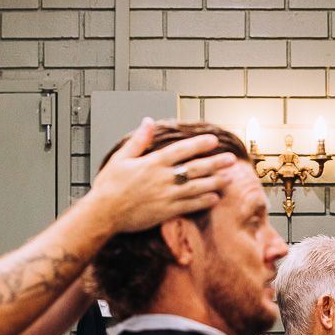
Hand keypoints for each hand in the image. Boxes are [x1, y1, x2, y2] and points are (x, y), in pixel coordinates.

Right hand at [88, 118, 233, 232]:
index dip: (198, 144)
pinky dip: (203, 202)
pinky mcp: (165, 211)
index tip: (213, 140)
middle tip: (231, 160)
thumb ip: (138, 140)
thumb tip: (148, 121)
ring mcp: (166, 196)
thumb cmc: (109, 186)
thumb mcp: (121, 158)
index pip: (181, 150)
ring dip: (214, 182)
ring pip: (196, 187)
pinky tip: (215, 198)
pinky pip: (189, 206)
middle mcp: (162, 178)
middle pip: (194, 168)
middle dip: (214, 163)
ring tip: (229, 178)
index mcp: (152, 163)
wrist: (103, 213)